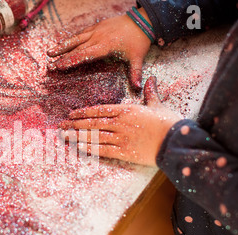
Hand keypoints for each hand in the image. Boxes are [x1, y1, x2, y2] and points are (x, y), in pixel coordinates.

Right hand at [47, 8, 152, 92]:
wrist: (142, 21)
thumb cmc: (138, 41)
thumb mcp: (137, 58)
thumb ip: (135, 73)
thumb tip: (137, 88)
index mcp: (105, 47)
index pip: (84, 55)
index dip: (71, 61)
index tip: (60, 66)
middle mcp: (97, 38)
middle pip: (76, 49)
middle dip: (62, 57)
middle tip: (50, 65)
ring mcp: (96, 30)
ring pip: (75, 39)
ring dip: (62, 46)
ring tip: (50, 53)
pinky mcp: (96, 26)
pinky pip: (81, 33)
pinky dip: (71, 39)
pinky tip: (63, 44)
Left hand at [59, 77, 181, 166]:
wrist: (176, 142)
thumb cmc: (169, 123)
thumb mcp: (158, 105)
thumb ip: (150, 93)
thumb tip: (151, 79)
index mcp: (126, 110)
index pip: (99, 110)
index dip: (83, 112)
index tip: (72, 114)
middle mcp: (120, 123)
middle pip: (92, 123)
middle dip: (74, 123)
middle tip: (61, 124)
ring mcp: (121, 138)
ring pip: (94, 136)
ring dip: (77, 136)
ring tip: (64, 135)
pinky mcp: (124, 152)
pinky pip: (103, 150)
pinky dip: (90, 148)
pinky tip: (78, 147)